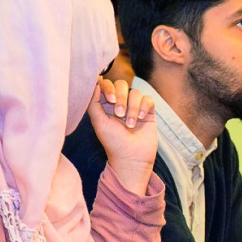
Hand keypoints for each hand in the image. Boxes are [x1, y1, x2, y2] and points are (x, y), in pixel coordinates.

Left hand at [87, 77, 157, 193]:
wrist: (131, 158)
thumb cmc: (113, 142)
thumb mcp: (98, 122)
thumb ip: (93, 102)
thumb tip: (95, 83)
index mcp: (106, 104)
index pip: (106, 84)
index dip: (108, 87)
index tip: (109, 100)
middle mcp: (121, 103)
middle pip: (122, 84)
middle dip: (121, 97)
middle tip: (119, 114)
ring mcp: (135, 107)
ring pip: (136, 93)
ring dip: (132, 107)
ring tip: (131, 124)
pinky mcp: (148, 112)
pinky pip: (148, 99)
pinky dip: (144, 107)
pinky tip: (140, 118)